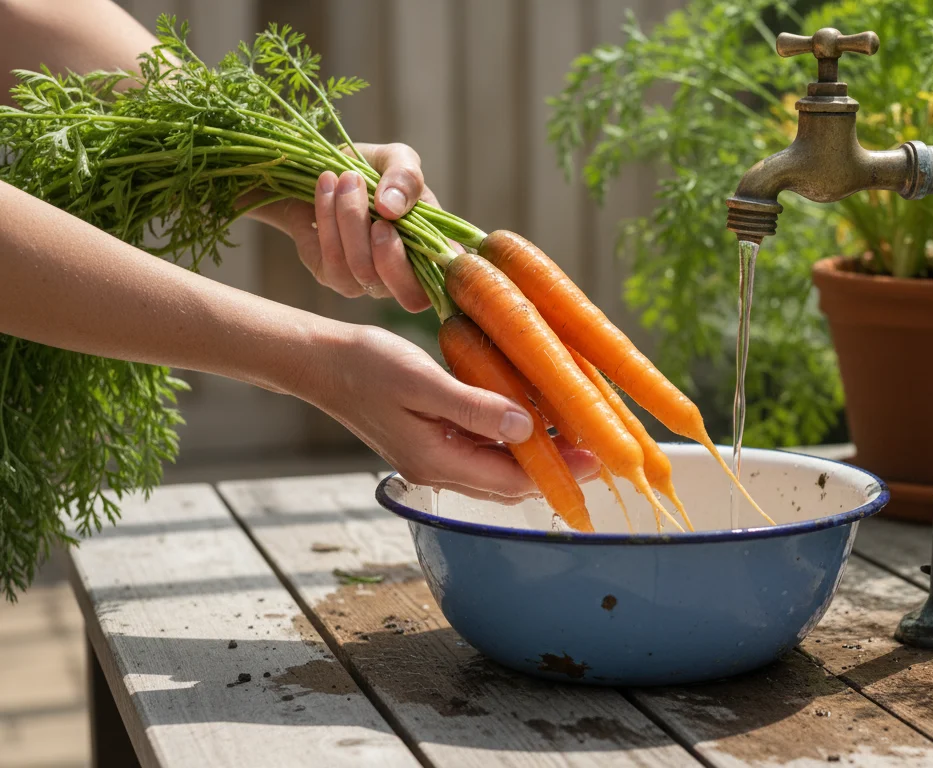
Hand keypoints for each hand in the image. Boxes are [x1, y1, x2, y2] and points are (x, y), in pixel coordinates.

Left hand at [249, 143, 458, 311]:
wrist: (322, 170)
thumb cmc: (369, 168)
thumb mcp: (395, 158)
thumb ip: (405, 176)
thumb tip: (392, 208)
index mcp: (435, 250)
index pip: (452, 285)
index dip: (444, 275)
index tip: (412, 230)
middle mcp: (406, 275)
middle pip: (411, 295)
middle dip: (390, 251)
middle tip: (376, 203)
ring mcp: (369, 282)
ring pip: (365, 271)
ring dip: (351, 219)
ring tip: (345, 179)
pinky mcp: (332, 276)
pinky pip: (333, 261)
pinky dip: (328, 218)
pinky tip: (327, 187)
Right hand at [302, 325, 599, 502]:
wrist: (321, 361)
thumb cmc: (367, 365)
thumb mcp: (423, 382)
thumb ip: (473, 408)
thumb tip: (524, 428)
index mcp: (437, 462)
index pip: (511, 481)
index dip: (558, 472)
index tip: (596, 458)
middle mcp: (438, 468)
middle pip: (509, 482)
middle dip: (556, 469)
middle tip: (600, 449)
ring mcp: (433, 456)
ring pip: (498, 467)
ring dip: (537, 455)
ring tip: (578, 435)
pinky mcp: (431, 439)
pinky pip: (482, 448)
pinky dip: (512, 438)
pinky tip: (534, 418)